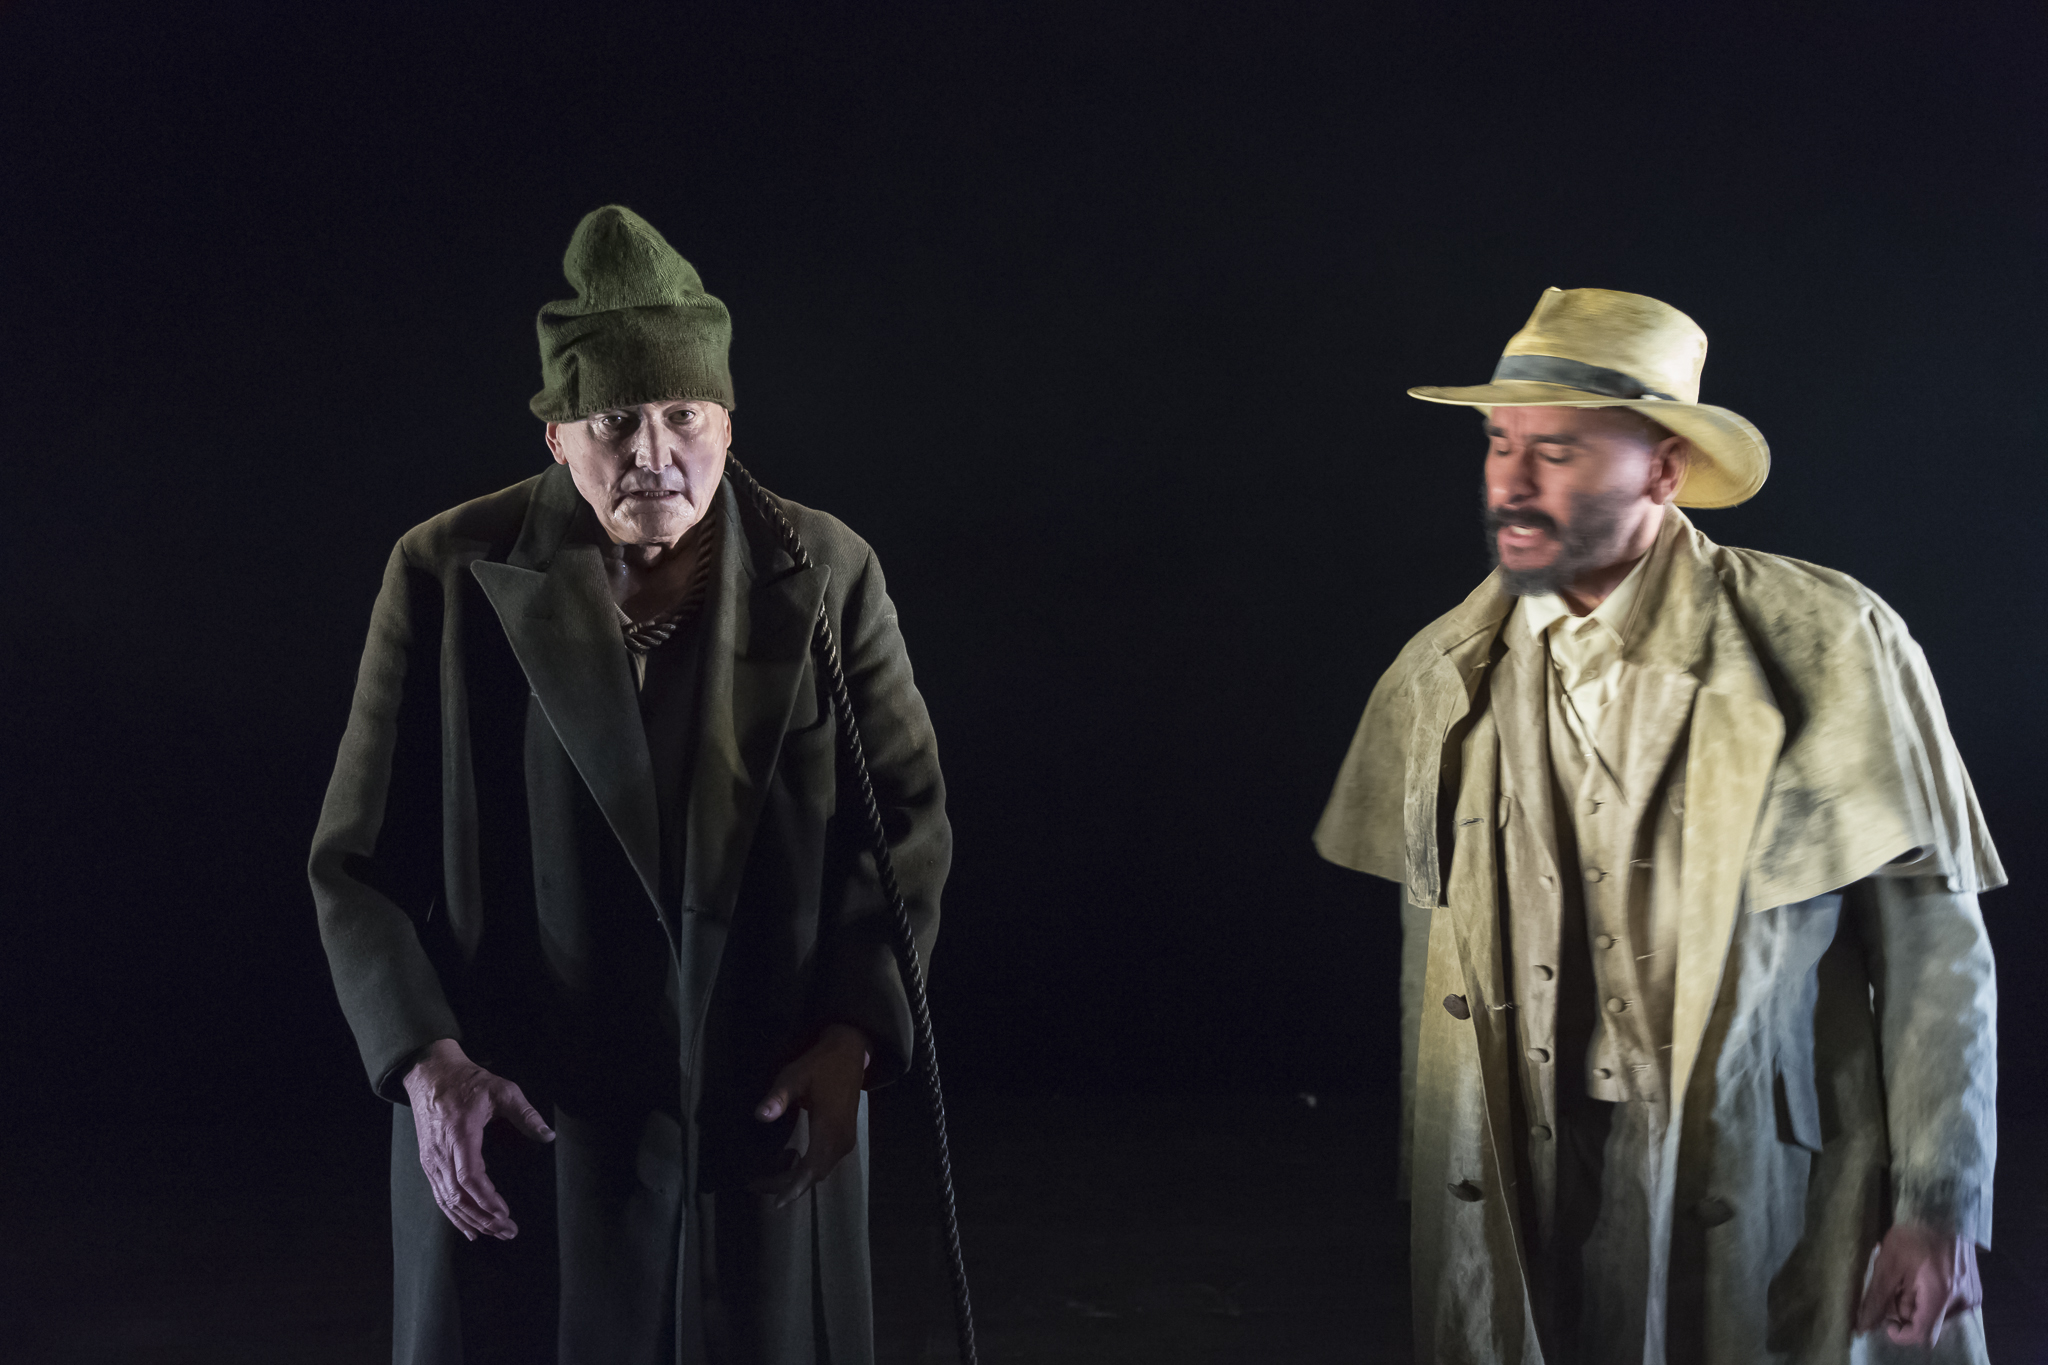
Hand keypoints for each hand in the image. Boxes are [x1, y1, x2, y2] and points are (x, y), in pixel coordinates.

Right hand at [402, 1039, 555, 1241]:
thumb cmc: (467, 1082)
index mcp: (459, 1135)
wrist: (430, 1074)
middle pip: (459, 1196)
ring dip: (471, 1221)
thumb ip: (526, 1114)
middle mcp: (441, 1153)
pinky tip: (470, 1230)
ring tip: (496, 1234)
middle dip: (483, 1218)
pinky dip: (454, 1215)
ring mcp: (431, 1160)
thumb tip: (548, 1136)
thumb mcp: (502, 1090)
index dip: (486, 1199)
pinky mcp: (428, 1163)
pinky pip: (440, 1195)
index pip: (469, 1176)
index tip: (505, 1213)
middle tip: (508, 1232)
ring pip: (447, 1200)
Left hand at [750, 1024, 869, 1208]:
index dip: (794, 1187)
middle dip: (788, 1185)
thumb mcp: (795, 1075)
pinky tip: (790, 1159)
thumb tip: (761, 1115)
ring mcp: (846, 1139)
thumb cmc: (821, 1064)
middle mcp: (841, 1140)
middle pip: (815, 1175)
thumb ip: (779, 1096)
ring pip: (821, 1171)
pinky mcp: (845, 1136)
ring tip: (768, 1176)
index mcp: (829, 1128)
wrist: (850, 1052)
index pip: (812, 1169)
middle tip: (758, 1184)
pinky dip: (807, 1168)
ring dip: (797, 1178)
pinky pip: (825, 1162)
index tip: (776, 1202)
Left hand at [1854, 1223, 1981, 1345]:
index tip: (1886, 1321)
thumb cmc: (1912, 1233)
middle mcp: (1963, 1301)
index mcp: (1941, 1295)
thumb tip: (1863, 1326)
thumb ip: (1876, 1299)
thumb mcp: (1888, 1264)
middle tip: (1895, 1287)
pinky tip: (1921, 1278)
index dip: (1901, 1334)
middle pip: (1929, 1325)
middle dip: (1907, 1313)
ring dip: (1918, 1305)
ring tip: (1907, 1279)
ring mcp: (1971, 1296)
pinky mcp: (1974, 1290)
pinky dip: (1931, 1299)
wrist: (1942, 1209)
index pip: (1923, 1335)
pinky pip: (1948, 1306)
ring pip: (1938, 1317)